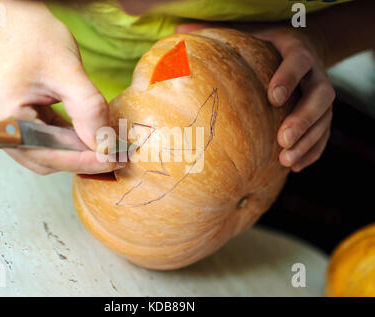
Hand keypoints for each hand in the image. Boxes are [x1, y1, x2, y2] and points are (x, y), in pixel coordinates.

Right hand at [0, 1, 120, 174]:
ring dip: (77, 150)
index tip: (113, 161)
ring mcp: (6, 124)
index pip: (48, 154)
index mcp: (2, 116)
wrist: (16, 15)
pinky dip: (69, 139)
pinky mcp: (17, 118)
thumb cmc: (34, 36)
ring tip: (107, 147)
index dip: (84, 161)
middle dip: (81, 159)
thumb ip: (89, 112)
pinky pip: (46, 138)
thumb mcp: (69, 73)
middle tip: (115, 156)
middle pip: (46, 159)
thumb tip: (105, 146)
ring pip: (48, 152)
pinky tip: (90, 135)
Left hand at [176, 22, 334, 171]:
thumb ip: (220, 34)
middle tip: (282, 139)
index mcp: (295, 51)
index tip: (273, 98)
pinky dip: (313, 150)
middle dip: (303, 119)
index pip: (299, 61)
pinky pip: (325, 134)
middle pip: (320, 95)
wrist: (302, 50)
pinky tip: (295, 166)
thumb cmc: (266, 45)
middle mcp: (315, 73)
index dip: (289, 78)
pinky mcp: (323, 113)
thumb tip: (180, 30)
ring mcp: (321, 94)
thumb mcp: (249, 33)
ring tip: (285, 160)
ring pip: (325, 119)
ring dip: (308, 141)